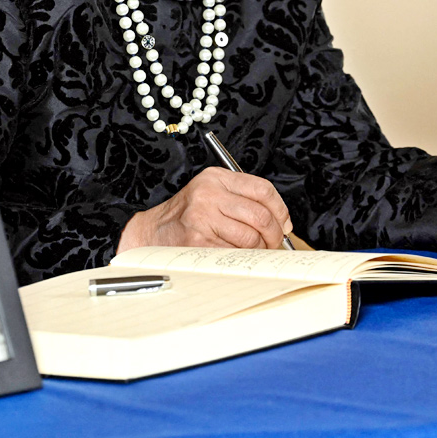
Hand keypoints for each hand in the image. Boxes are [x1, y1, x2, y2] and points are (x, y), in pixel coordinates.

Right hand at [118, 167, 292, 251]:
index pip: (262, 189)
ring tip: (254, 251)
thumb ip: (242, 200)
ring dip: (259, 250)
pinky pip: (235, 253)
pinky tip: (238, 256)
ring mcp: (203, 218)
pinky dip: (243, 259)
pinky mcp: (199, 241)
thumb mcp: (211, 194)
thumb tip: (282, 222)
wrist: (152, 232)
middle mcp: (209, 194)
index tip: (284, 223)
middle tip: (274, 242)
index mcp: (215, 178)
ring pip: (251, 238)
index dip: (280, 209)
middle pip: (260, 215)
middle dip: (274, 234)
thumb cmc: (186, 216)